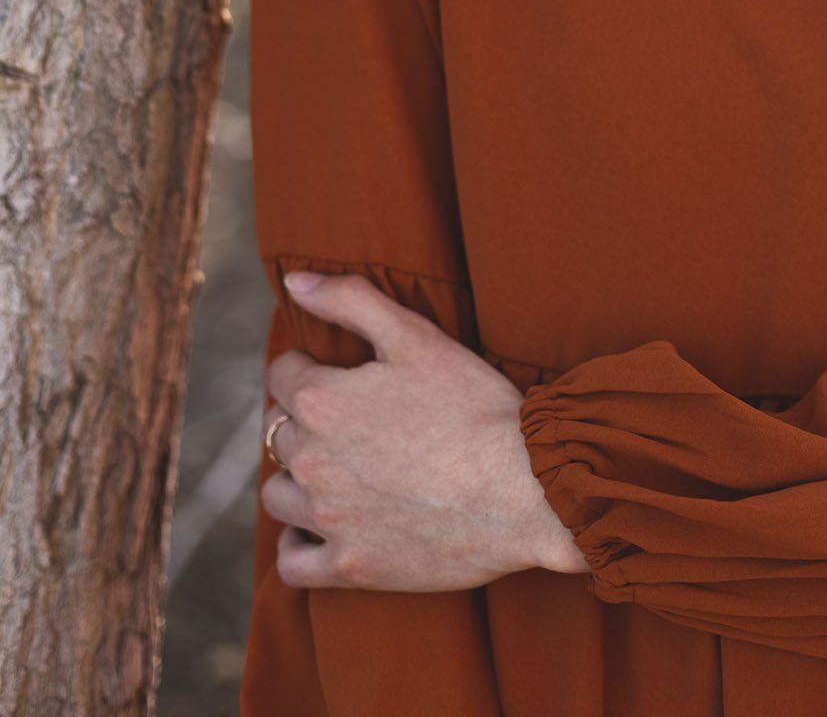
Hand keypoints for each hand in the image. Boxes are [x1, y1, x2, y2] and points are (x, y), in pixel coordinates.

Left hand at [259, 270, 592, 590]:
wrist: (524, 489)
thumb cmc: (475, 406)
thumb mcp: (416, 335)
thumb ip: (350, 300)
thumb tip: (294, 282)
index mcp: (323, 401)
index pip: (283, 375)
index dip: (308, 367)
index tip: (337, 374)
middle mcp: (313, 461)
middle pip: (280, 433)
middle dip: (305, 420)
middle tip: (350, 420)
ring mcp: (329, 519)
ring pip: (279, 495)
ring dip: (297, 478)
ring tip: (335, 470)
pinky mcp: (351, 566)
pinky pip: (293, 564)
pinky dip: (298, 545)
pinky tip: (318, 529)